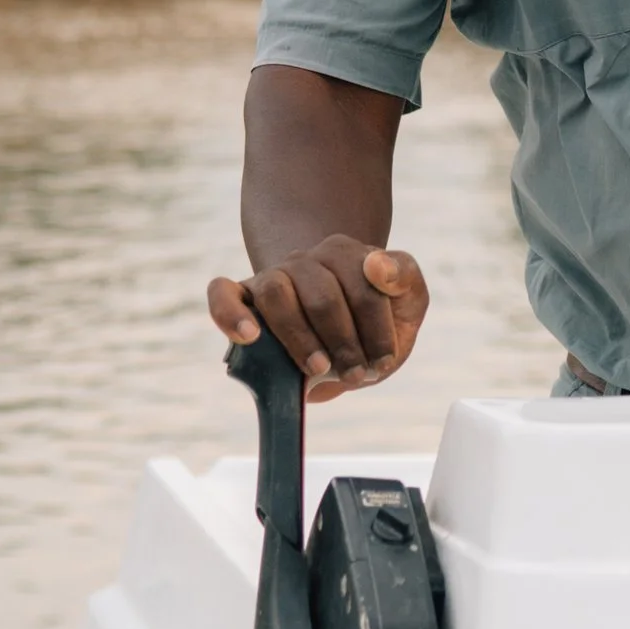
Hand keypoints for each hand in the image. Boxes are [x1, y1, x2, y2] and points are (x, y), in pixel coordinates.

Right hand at [207, 238, 428, 400]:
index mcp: (348, 254)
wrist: (337, 330)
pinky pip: (223, 294)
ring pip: (276, 294)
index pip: (362, 285)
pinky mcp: (243, 296)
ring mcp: (273, 276)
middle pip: (322, 295)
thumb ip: (405, 277)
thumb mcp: (406, 303)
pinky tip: (248, 336)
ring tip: (318, 367)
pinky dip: (229, 313)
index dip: (376, 329)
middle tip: (356, 373)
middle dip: (343, 343)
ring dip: (300, 338)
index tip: (384, 361)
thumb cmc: (373, 320)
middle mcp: (308, 259)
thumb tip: (375, 263)